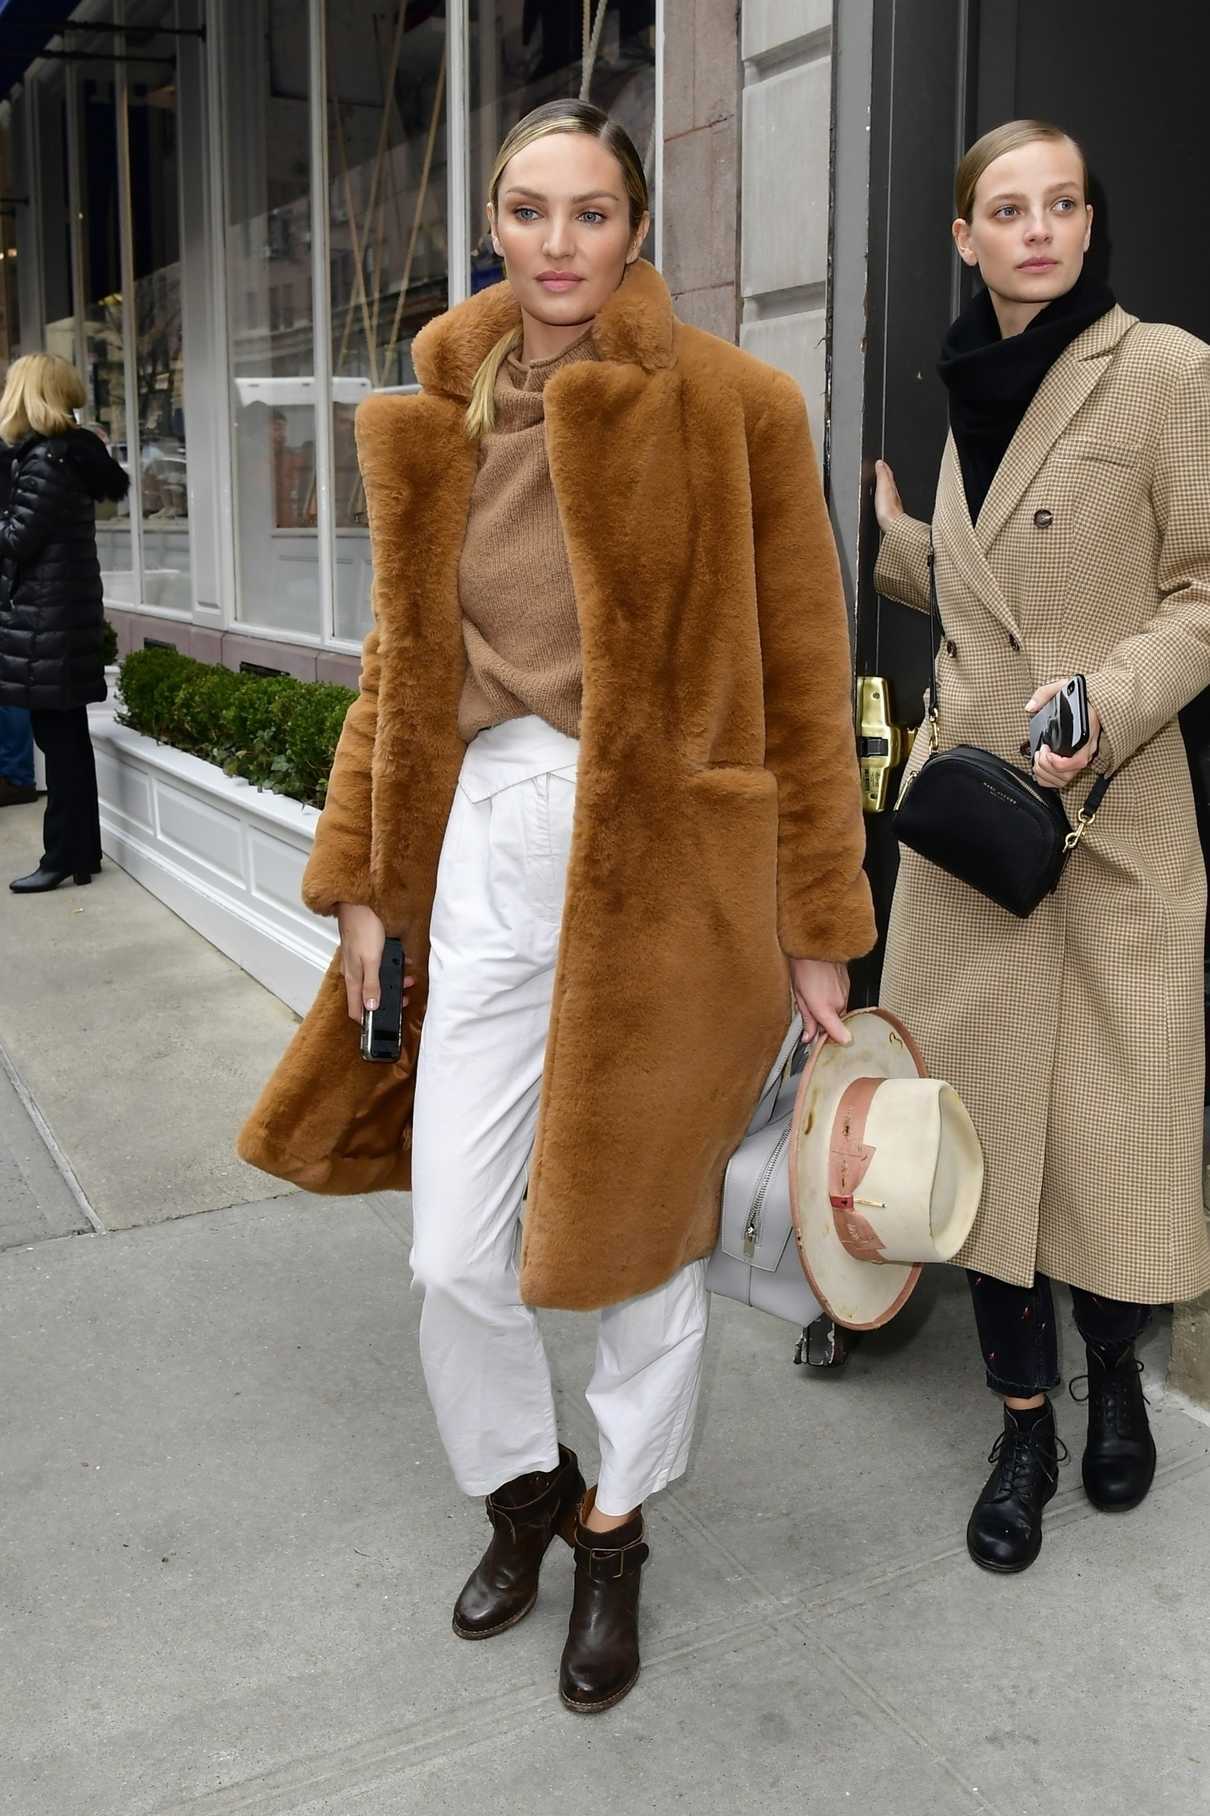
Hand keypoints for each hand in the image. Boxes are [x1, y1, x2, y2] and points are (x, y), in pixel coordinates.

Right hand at [335, 902, 414, 1022]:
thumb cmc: (363, 928)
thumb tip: (371, 1008)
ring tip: (409, 979)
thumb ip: (372, 985)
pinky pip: (379, 967)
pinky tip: (404, 962)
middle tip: (405, 998)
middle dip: (388, 1000)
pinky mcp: (366, 953)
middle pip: (369, 997)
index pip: (355, 1011)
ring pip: (377, 982)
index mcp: (352, 979)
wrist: (358, 903)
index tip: (383, 1025)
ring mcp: (359, 963)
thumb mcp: (371, 960)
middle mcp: (353, 974)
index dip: (368, 1021)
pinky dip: (392, 968)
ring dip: (393, 983)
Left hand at [789, 957, 850, 1045]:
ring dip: (828, 1011)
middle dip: (824, 1024)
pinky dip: (833, 1000)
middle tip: (810, 1017)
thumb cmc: (803, 967)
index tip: (821, 1043)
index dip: (828, 1041)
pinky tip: (822, 990)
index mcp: (825, 1008)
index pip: (836, 1035)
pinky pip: (842, 1000)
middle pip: (835, 1024)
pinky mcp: (849, 986)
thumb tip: (809, 1037)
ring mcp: (846, 993)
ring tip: (814, 999)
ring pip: (839, 1012)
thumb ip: (807, 1020)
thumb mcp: (799, 997)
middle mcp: (839, 1003)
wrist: (813, 944)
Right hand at [874, 459, 904, 532]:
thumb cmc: (888, 509)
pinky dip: (884, 497)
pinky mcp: (889, 512)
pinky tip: (882, 499)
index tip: (880, 462)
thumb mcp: (883, 487)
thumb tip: (880, 463)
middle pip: (889, 482)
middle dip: (885, 475)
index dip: (884, 467)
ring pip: (889, 491)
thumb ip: (882, 474)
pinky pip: (887, 501)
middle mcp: (893, 494)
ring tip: (881, 483)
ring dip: (885, 486)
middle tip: (881, 470)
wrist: (893, 525)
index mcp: (891, 487)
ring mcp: (892, 504)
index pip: (888, 473)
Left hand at [1025, 681, 1101, 790]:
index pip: (1079, 761)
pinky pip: (1062, 780)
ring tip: (1039, 758)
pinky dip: (1047, 779)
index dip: (1059, 763)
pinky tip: (1040, 766)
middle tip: (1039, 752)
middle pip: (1068, 773)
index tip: (1046, 750)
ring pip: (1065, 779)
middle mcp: (1086, 749)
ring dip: (1045, 774)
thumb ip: (1045, 694)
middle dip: (1046, 767)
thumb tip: (1030, 707)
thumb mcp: (1064, 687)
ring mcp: (1081, 756)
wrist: (1096, 701)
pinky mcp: (1075, 761)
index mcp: (1087, 733)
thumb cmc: (1082, 696)